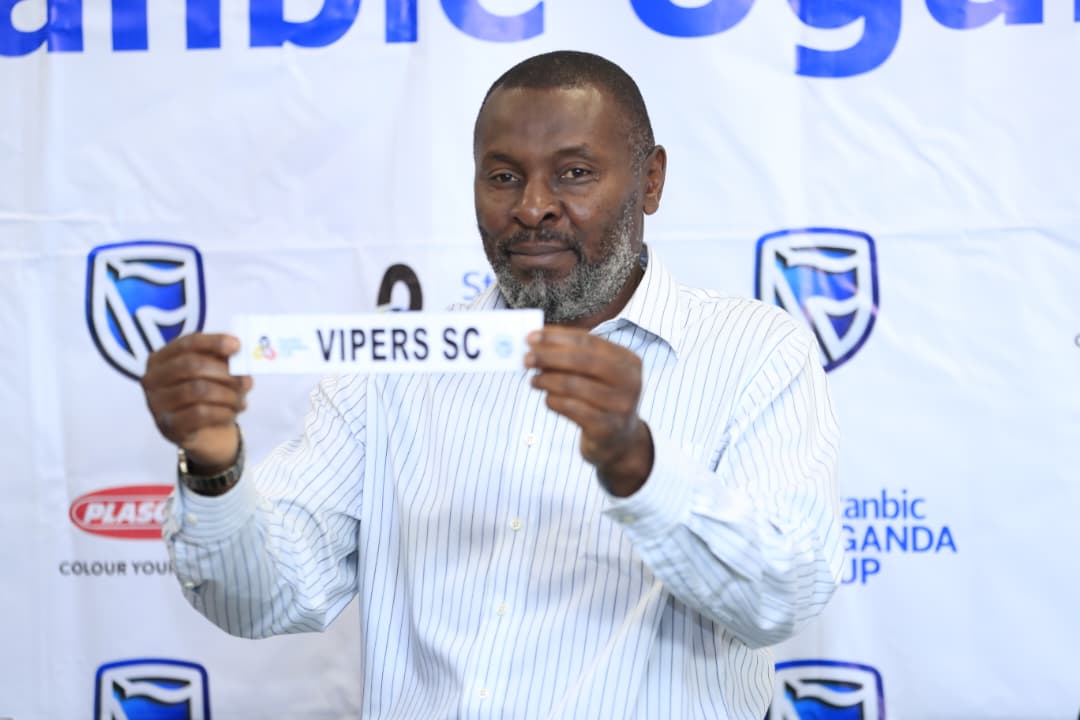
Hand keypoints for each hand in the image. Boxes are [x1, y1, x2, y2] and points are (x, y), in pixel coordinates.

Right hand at [141, 333, 251, 473]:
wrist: (204, 433)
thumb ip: (221, 360)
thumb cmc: (207, 394)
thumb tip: (238, 353)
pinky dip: (223, 412)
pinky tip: (231, 413)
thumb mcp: (212, 373)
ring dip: (228, 395)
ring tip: (241, 401)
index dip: (213, 342)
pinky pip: (200, 414)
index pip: (186, 343)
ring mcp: (157, 404)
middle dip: (225, 373)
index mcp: (161, 359)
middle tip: (246, 381)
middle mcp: (153, 379)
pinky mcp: (168, 426)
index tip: (237, 346)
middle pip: (191, 366)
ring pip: (198, 390)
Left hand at [525, 327, 653, 496]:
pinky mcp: (606, 428)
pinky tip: (547, 399)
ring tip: (534, 380)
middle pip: (583, 361)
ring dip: (547, 380)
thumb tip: (536, 342)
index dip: (557, 337)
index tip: (531, 337)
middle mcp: (630, 381)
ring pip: (574, 385)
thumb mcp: (596, 374)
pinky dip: (553, 401)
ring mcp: (620, 406)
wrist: (619, 441)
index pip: (588, 342)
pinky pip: (571, 408)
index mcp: (628, 361)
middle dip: (549, 357)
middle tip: (526, 358)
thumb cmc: (601, 399)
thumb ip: (572, 356)